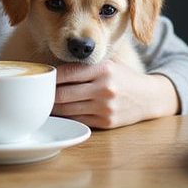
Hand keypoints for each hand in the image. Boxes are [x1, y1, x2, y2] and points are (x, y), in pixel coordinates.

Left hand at [52, 60, 178, 129]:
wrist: (149, 97)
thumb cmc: (123, 78)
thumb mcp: (108, 65)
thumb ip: (84, 67)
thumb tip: (51, 71)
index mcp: (103, 69)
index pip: (66, 72)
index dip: (50, 77)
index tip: (42, 79)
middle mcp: (104, 88)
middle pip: (62, 94)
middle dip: (47, 95)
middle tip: (38, 94)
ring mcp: (105, 107)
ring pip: (67, 110)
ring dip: (53, 108)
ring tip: (44, 105)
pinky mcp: (106, 122)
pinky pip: (77, 120)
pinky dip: (66, 117)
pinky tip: (60, 113)